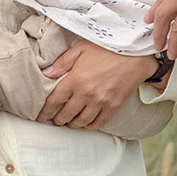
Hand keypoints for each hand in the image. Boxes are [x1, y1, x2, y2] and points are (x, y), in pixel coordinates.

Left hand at [38, 41, 153, 129]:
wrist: (136, 55)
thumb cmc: (108, 49)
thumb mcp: (81, 49)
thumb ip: (62, 63)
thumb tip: (46, 73)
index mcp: (75, 79)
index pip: (54, 101)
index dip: (45, 111)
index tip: (40, 117)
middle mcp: (86, 94)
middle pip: (66, 114)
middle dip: (57, 120)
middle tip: (54, 120)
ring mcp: (100, 102)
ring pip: (81, 121)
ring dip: (72, 125)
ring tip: (68, 123)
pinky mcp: (113, 107)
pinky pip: (98, 123)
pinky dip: (89, 126)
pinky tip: (85, 124)